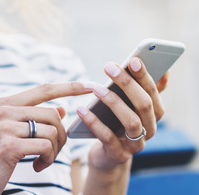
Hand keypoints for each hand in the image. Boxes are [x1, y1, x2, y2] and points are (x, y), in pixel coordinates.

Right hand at [0, 82, 92, 193]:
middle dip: (61, 135)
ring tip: (43, 160)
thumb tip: (61, 109)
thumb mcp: (13, 132)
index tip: (90, 85)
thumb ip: (35, 117)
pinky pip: (46, 146)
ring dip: (54, 150)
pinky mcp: (10, 145)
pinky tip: (37, 167)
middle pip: (53, 114)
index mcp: (6, 103)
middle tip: (53, 151)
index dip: (70, 86)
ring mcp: (6, 126)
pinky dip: (48, 160)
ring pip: (52, 130)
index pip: (45, 89)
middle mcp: (5, 110)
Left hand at [77, 57, 166, 171]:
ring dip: (113, 102)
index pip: (153, 92)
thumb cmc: (118, 123)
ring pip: (131, 121)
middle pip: (144, 104)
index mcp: (154, 114)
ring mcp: (136, 144)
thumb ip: (143, 89)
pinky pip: (107, 137)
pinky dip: (94, 122)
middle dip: (127, 84)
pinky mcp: (119, 155)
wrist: (108, 155)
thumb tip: (163, 69)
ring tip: (97, 88)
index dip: (143, 76)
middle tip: (109, 67)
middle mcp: (149, 129)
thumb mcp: (131, 107)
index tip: (132, 60)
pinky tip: (81, 109)